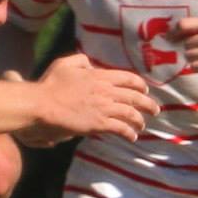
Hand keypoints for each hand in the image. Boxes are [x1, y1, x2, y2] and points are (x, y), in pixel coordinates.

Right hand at [29, 53, 157, 142]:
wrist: (42, 105)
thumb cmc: (50, 85)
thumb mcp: (64, 64)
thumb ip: (80, 60)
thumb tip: (91, 64)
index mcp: (100, 76)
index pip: (128, 79)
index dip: (140, 85)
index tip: (145, 90)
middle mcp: (106, 91)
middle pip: (135, 97)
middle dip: (148, 104)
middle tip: (155, 110)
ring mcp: (104, 108)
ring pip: (131, 114)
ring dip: (139, 120)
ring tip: (142, 125)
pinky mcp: (99, 124)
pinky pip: (120, 128)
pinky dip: (129, 133)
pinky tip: (132, 137)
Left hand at [173, 16, 197, 74]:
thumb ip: (196, 29)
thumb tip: (169, 35)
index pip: (183, 24)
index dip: (173, 32)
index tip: (169, 39)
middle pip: (185, 44)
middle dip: (189, 49)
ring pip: (189, 55)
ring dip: (193, 58)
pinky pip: (195, 66)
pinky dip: (197, 66)